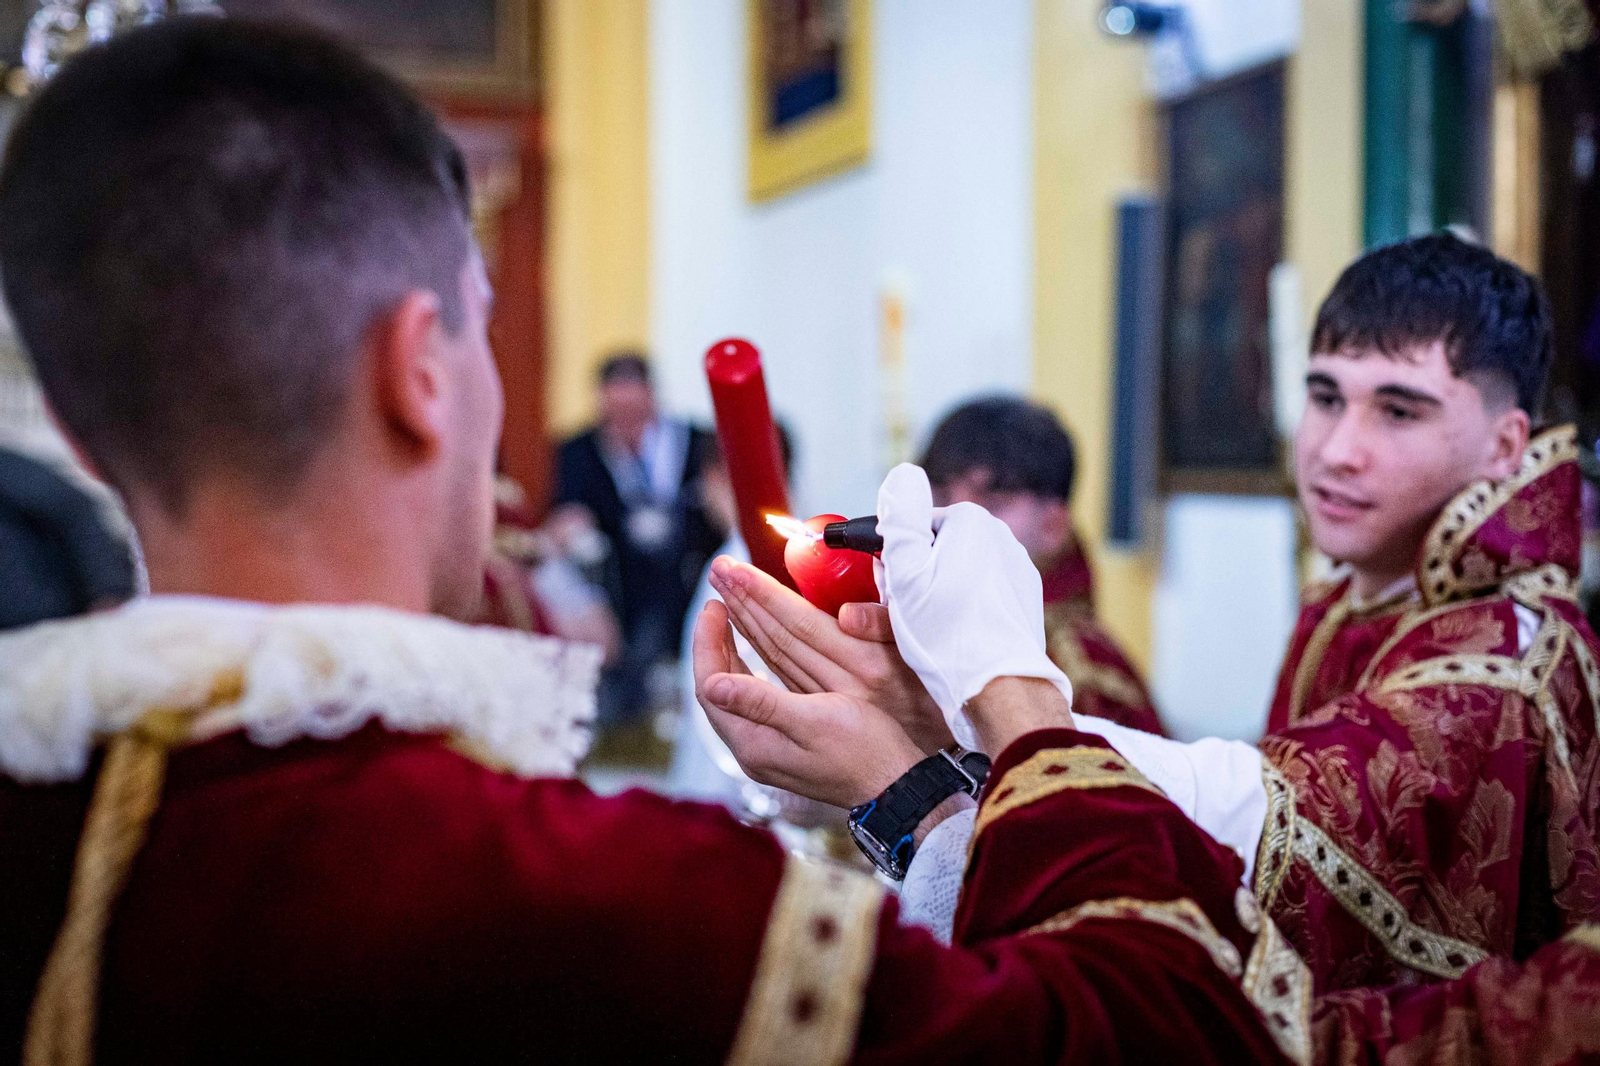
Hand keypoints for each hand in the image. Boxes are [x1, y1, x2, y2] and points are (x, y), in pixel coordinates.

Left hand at [707, 556, 953, 752]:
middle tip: (717, 606)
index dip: (706, 643)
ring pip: (732, 694)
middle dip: (712, 644)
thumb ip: (761, 702)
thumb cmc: (862, 751)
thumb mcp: (813, 720)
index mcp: (753, 742)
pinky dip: (745, 672)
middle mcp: (751, 749)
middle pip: (715, 688)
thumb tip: (712, 685)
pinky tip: (754, 659)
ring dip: (727, 656)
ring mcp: (765, 751)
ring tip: (728, 622)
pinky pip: (749, 702)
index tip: (713, 606)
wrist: (892, 787)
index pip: (710, 684)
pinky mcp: (781, 747)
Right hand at [875, 464, 1073, 750]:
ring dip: (932, 600)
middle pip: (935, 552)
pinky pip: (978, 601)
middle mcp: (1001, 539)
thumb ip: (900, 516)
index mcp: (972, 521)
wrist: (1000, 687)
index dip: (892, 558)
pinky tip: (950, 642)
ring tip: (923, 634)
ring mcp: (1016, 573)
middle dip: (912, 581)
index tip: (883, 587)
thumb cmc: (946, 631)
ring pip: (955, 578)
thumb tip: (903, 473)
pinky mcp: (1022, 605)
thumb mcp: (905, 569)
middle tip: (898, 614)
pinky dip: (959, 617)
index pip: (914, 527)